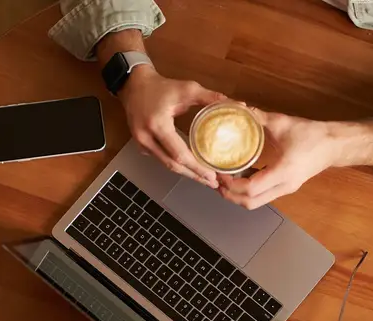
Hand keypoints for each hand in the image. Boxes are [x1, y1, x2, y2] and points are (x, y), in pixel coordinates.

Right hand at [119, 67, 225, 187]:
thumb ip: (211, 98)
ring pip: (166, 165)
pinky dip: (176, 164)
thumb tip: (238, 105)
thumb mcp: (187, 89)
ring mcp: (141, 143)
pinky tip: (189, 167)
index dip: (197, 167)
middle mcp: (146, 138)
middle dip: (194, 175)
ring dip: (186, 173)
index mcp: (158, 125)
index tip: (212, 175)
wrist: (134, 85)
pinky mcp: (141, 145)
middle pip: (173, 165)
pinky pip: (161, 159)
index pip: (179, 154)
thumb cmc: (160, 87)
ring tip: (205, 178)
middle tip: (213, 182)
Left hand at [217, 109, 372, 209]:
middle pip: (250, 203)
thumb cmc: (311, 135)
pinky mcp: (286, 187)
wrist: (335, 144)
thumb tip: (237, 108)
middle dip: (230, 195)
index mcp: (282, 173)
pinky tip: (239, 176)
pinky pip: (263, 195)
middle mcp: (283, 186)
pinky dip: (248, 190)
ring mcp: (285, 189)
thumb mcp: (282, 123)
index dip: (230, 185)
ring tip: (224, 179)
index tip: (219, 173)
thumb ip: (258, 117)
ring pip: (256, 202)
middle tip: (216, 181)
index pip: (250, 189)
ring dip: (238, 194)